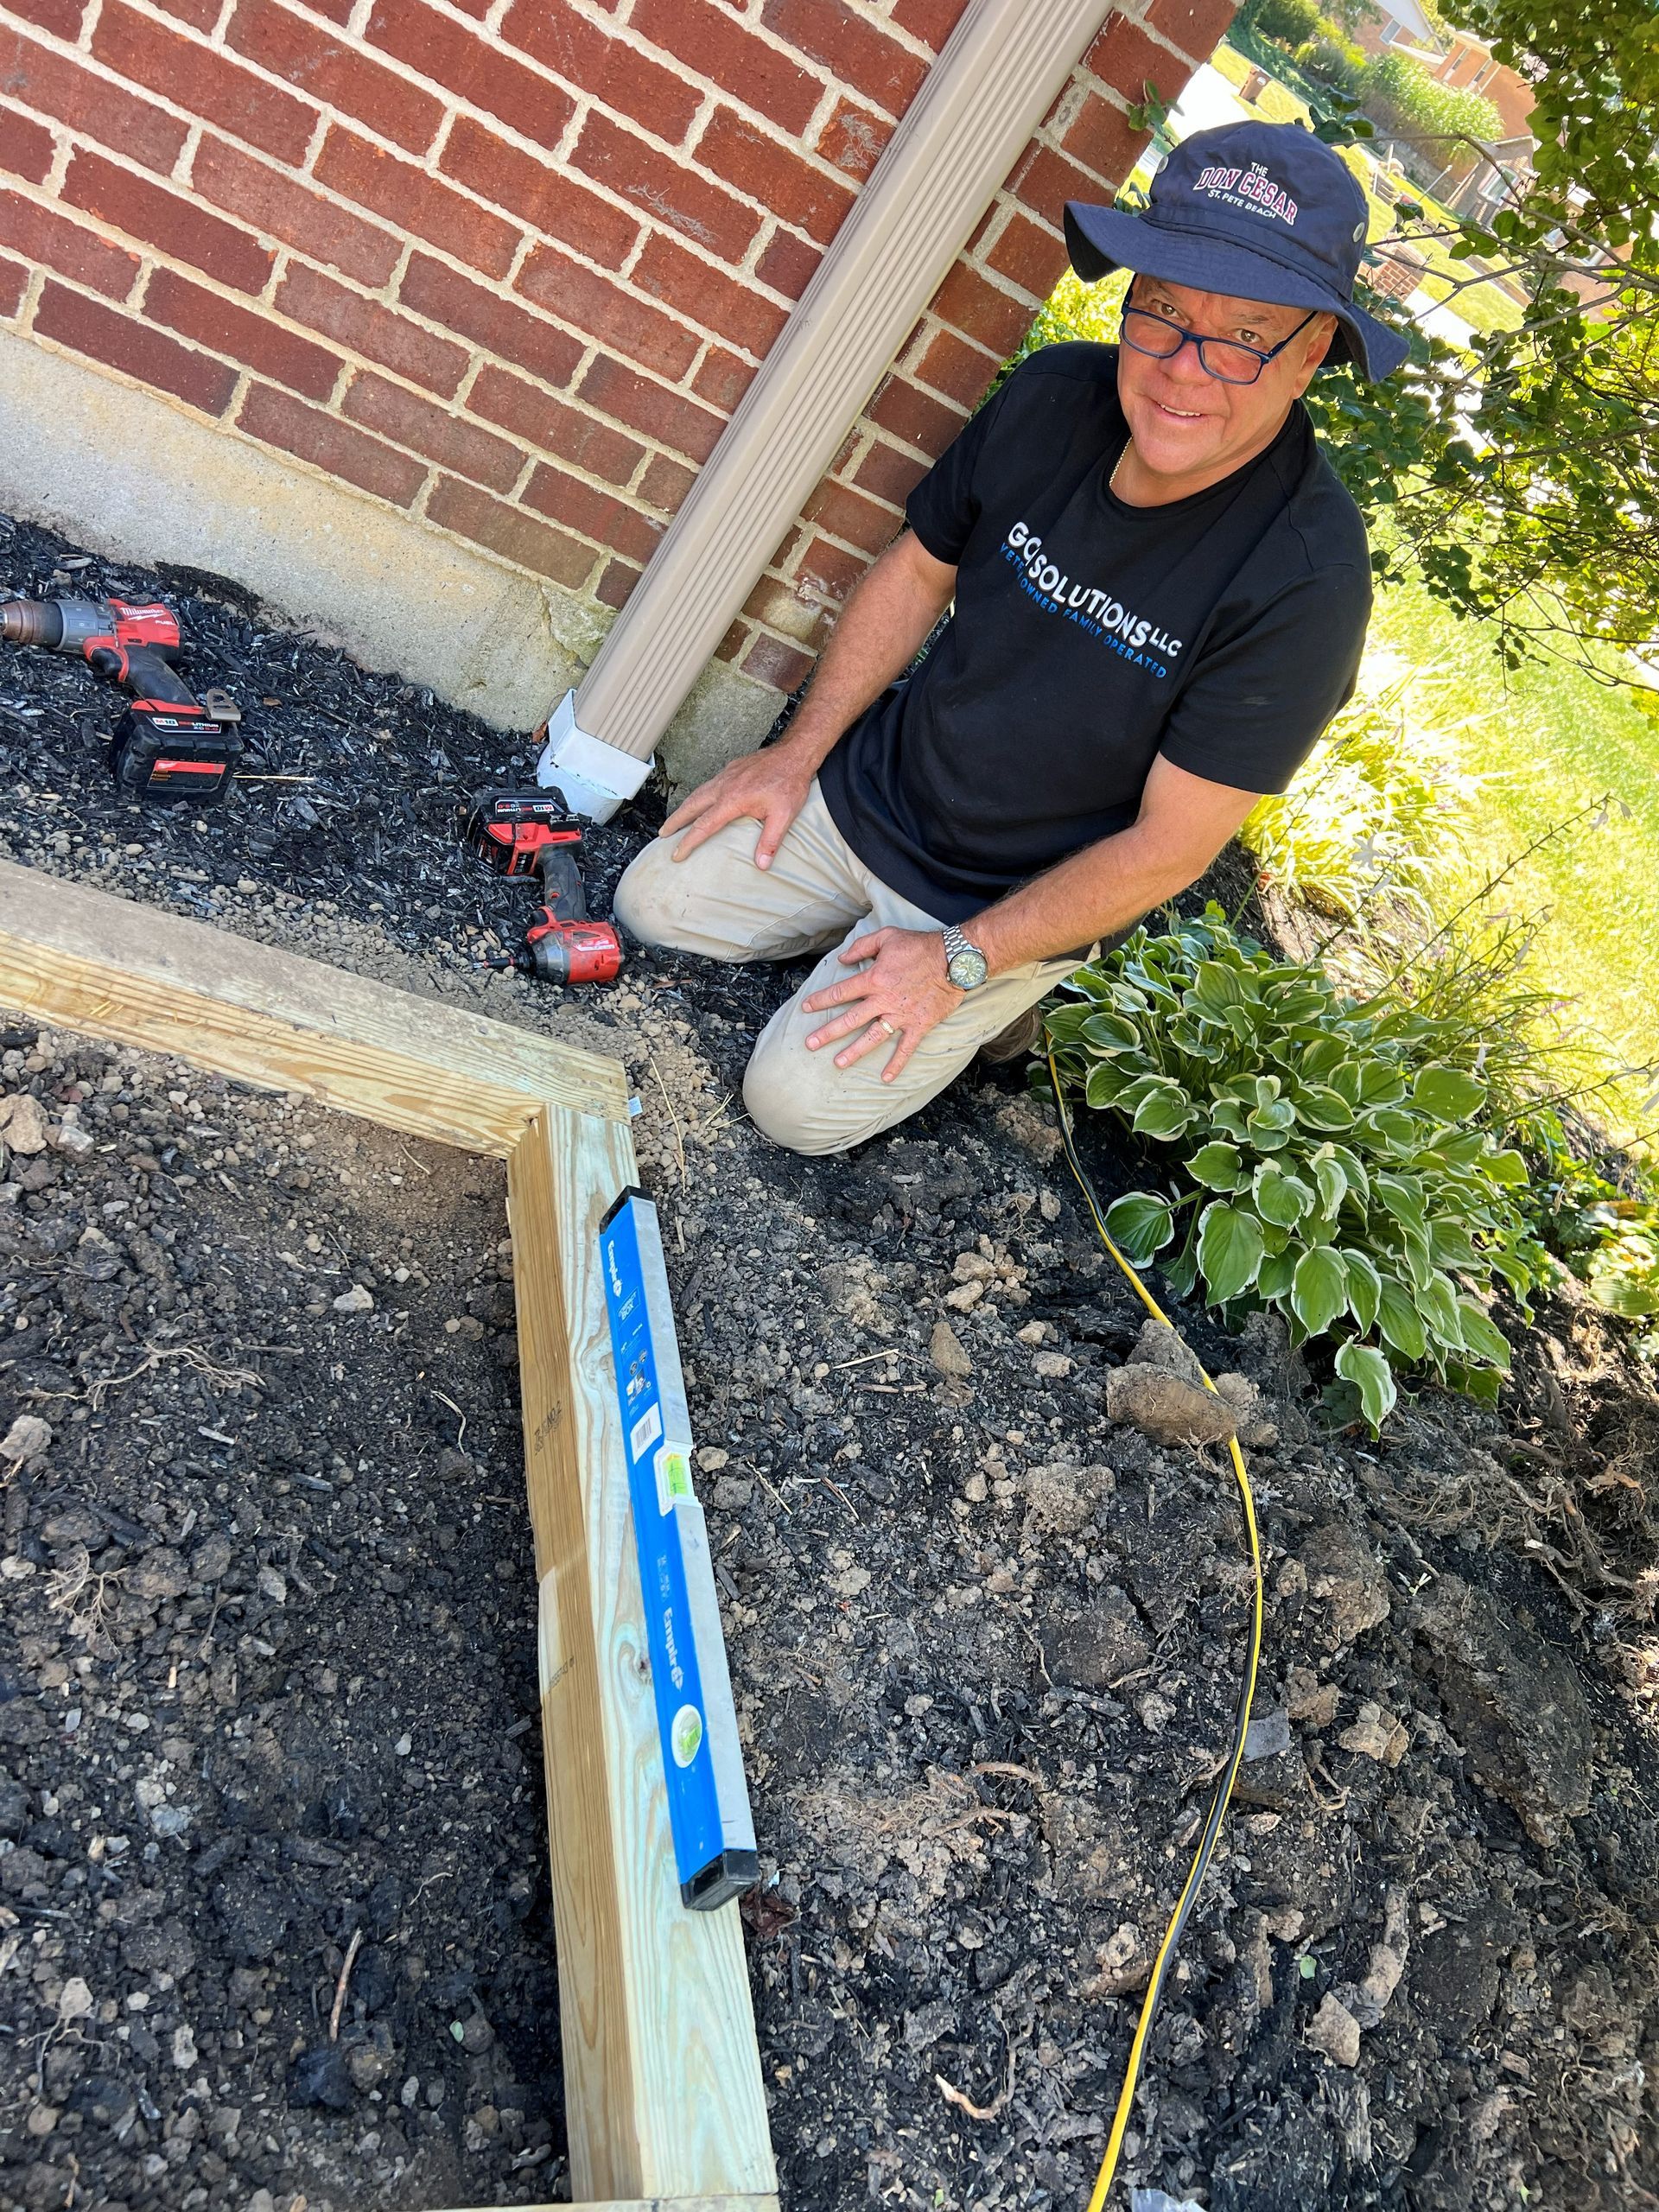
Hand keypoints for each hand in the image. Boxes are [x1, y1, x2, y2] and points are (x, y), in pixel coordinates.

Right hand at [659, 746, 813, 869]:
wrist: (794, 754)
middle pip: (691, 806)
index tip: (677, 855)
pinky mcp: (731, 769)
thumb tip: (761, 865)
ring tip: (675, 820)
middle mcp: (723, 786)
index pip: (703, 826)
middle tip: (662, 835)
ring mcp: (726, 776)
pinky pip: (708, 785)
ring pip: (697, 793)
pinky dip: (698, 796)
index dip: (687, 843)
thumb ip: (770, 841)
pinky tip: (700, 801)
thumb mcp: (783, 816)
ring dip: (684, 808)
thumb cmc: (789, 782)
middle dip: (674, 822)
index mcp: (732, 800)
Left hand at [801, 927, 962, 1081]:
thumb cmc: (920, 946)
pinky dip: (897, 1063)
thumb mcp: (887, 937)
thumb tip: (843, 958)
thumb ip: (862, 947)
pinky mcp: (919, 1024)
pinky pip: (906, 1047)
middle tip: (810, 1044)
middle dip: (828, 1032)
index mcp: (874, 978)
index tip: (806, 1008)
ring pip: (873, 1036)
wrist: (955, 958)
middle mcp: (883, 1000)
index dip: (821, 1000)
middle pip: (850, 1019)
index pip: (841, 992)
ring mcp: (901, 1015)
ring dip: (854, 1051)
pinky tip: (886, 1078)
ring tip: (838, 1063)